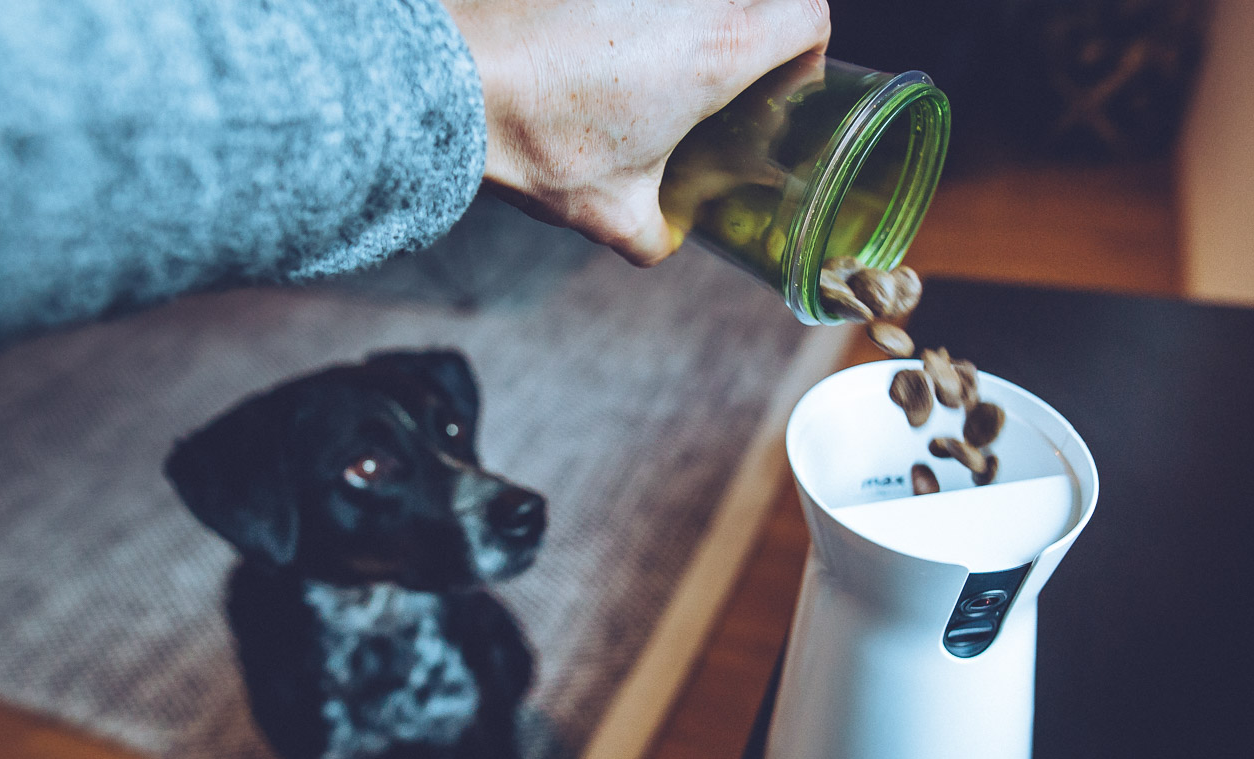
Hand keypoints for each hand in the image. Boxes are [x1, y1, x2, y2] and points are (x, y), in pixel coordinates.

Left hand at [444, 0, 829, 265]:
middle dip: (743, 38)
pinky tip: (589, 51)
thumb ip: (653, 235)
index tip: (778, 86)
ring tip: (640, 72)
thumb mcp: (608, 212)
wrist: (444, 79)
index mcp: (718, 47)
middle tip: (710, 86)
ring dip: (679, 26)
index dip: (806, 51)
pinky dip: (625, 15)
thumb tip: (660, 241)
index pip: (808, 15)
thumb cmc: (533, 138)